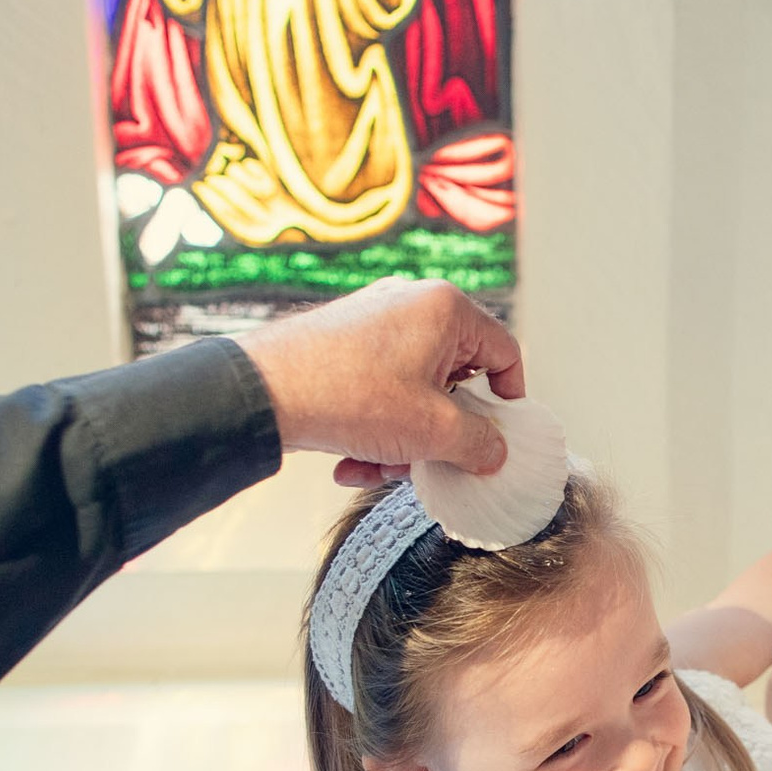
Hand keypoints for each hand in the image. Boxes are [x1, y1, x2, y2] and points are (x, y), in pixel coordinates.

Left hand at [226, 278, 523, 478]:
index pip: (504, 353)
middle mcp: (412, 302)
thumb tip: (495, 452)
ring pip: (414, 388)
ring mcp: (374, 319)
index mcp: (446, 308)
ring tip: (380, 468)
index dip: (508, 401)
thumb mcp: (432, 431)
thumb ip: (479, 443)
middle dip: (444, 430)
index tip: (498, 437)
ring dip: (406, 437)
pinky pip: (380, 386)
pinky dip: (376, 425)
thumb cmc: (350, 396)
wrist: (263, 392)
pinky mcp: (344, 340)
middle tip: (435, 461)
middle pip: (455, 376)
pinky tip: (352, 462)